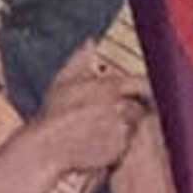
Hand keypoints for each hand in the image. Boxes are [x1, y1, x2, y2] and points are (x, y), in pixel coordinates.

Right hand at [23, 53, 144, 188]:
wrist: (47, 147)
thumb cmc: (53, 114)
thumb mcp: (63, 81)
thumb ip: (80, 60)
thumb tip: (89, 42)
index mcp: (109, 87)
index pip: (143, 84)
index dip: (145, 88)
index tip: (143, 92)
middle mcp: (119, 108)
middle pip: (140, 107)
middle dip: (132, 110)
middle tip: (112, 116)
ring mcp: (121, 130)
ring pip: (134, 127)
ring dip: (125, 127)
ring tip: (101, 129)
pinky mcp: (119, 150)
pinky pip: (127, 145)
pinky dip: (119, 143)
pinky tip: (101, 142)